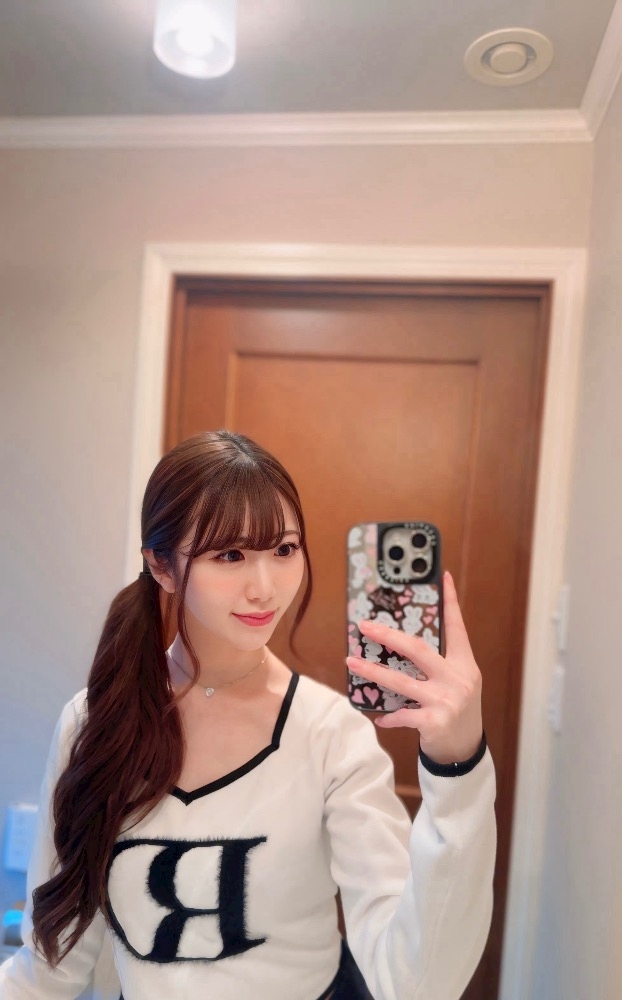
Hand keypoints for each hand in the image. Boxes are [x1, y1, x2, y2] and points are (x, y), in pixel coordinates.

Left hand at [346, 571, 482, 765]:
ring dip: (372, 671)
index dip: (450, 601)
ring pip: (400, 681)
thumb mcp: (458, 682)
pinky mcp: (433, 721)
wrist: (466, 751)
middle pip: (417, 649)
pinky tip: (379, 718)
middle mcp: (456, 678)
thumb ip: (439, 665)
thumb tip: (402, 643)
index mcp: (464, 664)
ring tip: (351, 663)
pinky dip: (389, 716)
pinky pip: (402, 714)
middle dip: (388, 636)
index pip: (456, 627)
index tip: (443, 577)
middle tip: (364, 626)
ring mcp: (445, 700)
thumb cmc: (457, 710)